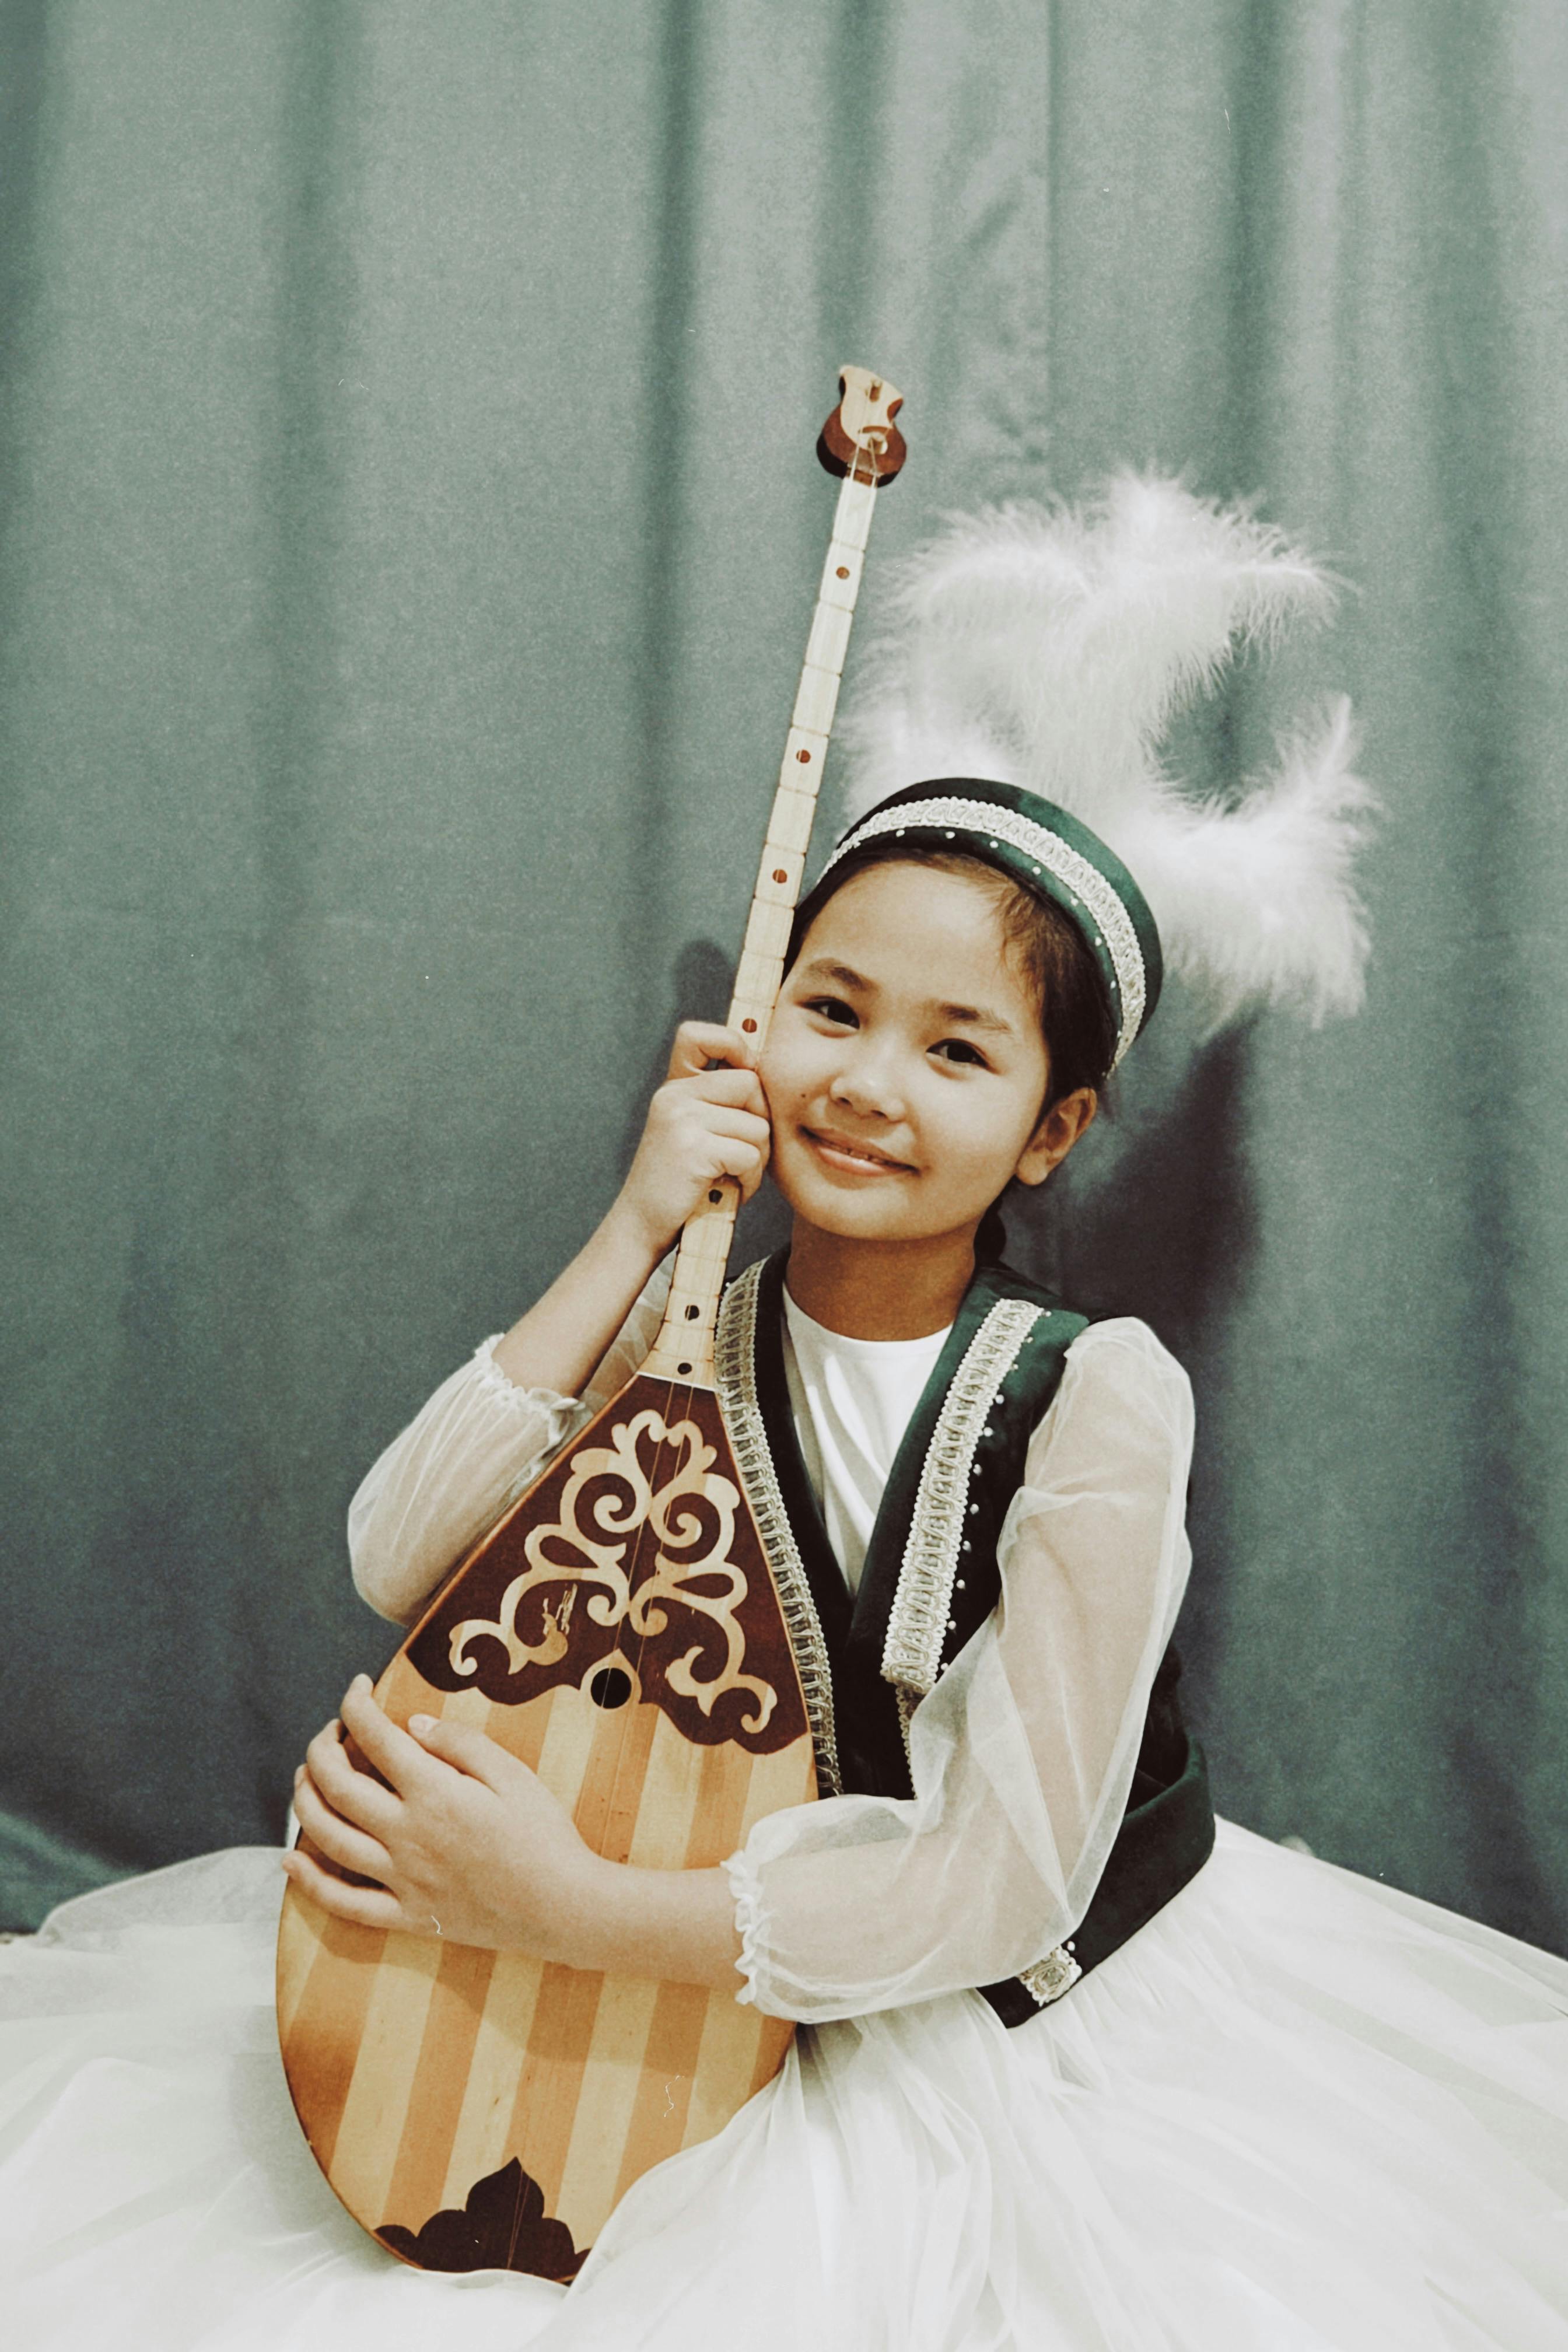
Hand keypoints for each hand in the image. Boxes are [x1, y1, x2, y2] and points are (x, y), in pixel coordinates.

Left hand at [283, 1676, 602, 1953]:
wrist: (564, 1907)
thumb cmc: (545, 1835)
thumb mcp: (513, 1774)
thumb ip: (459, 1744)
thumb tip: (408, 1725)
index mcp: (434, 1793)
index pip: (375, 1737)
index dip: (356, 1705)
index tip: (357, 1686)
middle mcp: (406, 1835)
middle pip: (337, 1785)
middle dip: (321, 1748)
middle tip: (328, 1731)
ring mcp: (402, 1879)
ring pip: (329, 1839)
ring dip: (305, 1802)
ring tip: (304, 1778)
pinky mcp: (406, 1915)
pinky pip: (344, 1903)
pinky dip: (310, 1883)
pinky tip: (291, 1861)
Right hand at [613, 1022, 771, 1256]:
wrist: (641, 1227)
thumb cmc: (679, 1185)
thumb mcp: (690, 1134)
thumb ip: (716, 1104)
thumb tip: (764, 1077)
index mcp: (673, 1089)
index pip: (697, 1035)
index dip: (732, 1043)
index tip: (748, 1069)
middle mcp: (674, 1096)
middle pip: (750, 1084)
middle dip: (759, 1123)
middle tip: (741, 1155)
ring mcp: (682, 1120)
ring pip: (757, 1126)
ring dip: (756, 1161)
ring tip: (730, 1178)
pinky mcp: (693, 1148)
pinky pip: (750, 1155)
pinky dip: (749, 1180)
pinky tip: (728, 1192)